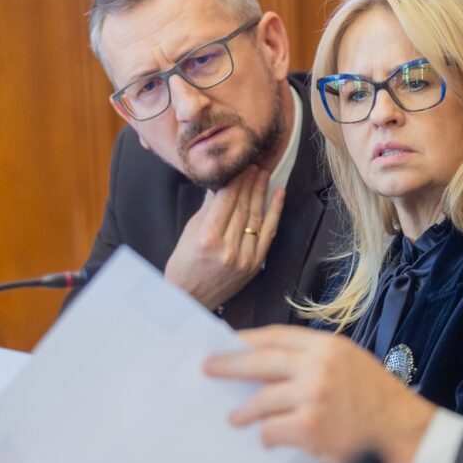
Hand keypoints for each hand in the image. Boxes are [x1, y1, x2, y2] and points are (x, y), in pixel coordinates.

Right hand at [164, 165, 283, 309]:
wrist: (190, 298)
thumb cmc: (184, 264)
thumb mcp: (189, 233)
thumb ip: (208, 209)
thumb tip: (221, 184)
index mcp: (207, 238)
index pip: (226, 201)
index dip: (236, 181)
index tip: (241, 165)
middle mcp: (228, 248)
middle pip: (242, 207)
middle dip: (249, 183)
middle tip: (255, 164)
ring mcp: (244, 258)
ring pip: (255, 217)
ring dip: (261, 192)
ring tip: (264, 174)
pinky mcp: (255, 264)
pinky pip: (268, 233)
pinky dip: (274, 212)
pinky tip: (279, 194)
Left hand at [203, 326, 436, 462]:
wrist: (405, 433)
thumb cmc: (382, 402)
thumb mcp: (353, 364)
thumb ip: (319, 360)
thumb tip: (278, 365)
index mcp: (329, 346)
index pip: (278, 335)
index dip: (249, 339)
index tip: (228, 341)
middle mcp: (318, 366)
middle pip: (261, 361)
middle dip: (229, 365)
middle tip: (208, 368)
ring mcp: (312, 395)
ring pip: (261, 400)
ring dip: (245, 411)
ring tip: (235, 417)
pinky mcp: (309, 427)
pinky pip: (272, 431)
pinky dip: (266, 437)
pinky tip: (267, 440)